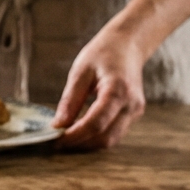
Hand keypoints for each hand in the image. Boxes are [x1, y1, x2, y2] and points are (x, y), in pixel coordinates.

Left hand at [53, 27, 146, 149]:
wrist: (128, 45)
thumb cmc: (103, 53)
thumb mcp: (80, 71)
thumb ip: (70, 100)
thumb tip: (58, 125)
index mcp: (118, 91)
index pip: (95, 123)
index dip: (74, 136)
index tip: (55, 140)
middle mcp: (131, 105)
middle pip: (105, 137)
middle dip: (80, 144)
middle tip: (56, 142)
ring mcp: (135, 111)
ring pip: (111, 139)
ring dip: (88, 143)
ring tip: (65, 137)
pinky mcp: (134, 114)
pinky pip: (114, 132)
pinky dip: (96, 136)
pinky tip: (79, 130)